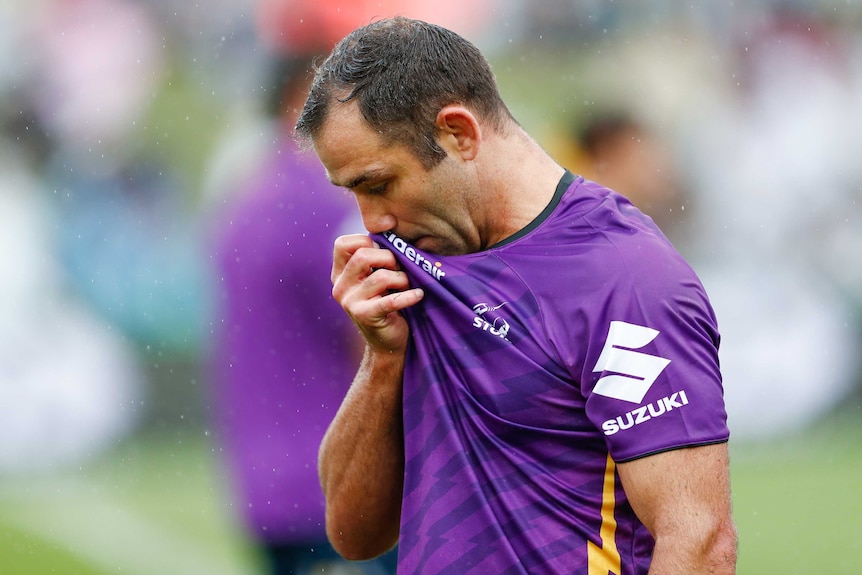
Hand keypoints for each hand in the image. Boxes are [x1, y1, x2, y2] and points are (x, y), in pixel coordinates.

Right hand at [332, 234, 423, 353]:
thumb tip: (393, 233)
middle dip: (389, 258)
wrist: (387, 343)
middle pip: (363, 255)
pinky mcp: (364, 316)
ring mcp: (349, 302)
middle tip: (400, 269)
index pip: (343, 244)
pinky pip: (391, 300)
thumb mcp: (376, 279)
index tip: (384, 253)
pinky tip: (418, 295)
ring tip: (408, 285)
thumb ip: (376, 259)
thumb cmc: (387, 304)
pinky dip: (409, 296)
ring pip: (380, 277)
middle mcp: (340, 287)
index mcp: (340, 274)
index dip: (366, 241)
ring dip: (402, 279)